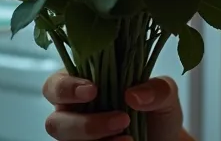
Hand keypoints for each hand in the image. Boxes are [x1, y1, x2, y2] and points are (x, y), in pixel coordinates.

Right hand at [42, 71, 184, 140]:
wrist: (165, 138)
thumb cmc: (157, 108)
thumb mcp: (166, 94)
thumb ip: (157, 88)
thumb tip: (134, 95)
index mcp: (81, 85)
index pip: (56, 84)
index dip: (66, 87)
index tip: (92, 90)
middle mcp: (72, 113)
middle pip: (55, 122)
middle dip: (85, 124)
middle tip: (121, 120)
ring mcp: (77, 138)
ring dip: (95, 140)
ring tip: (128, 139)